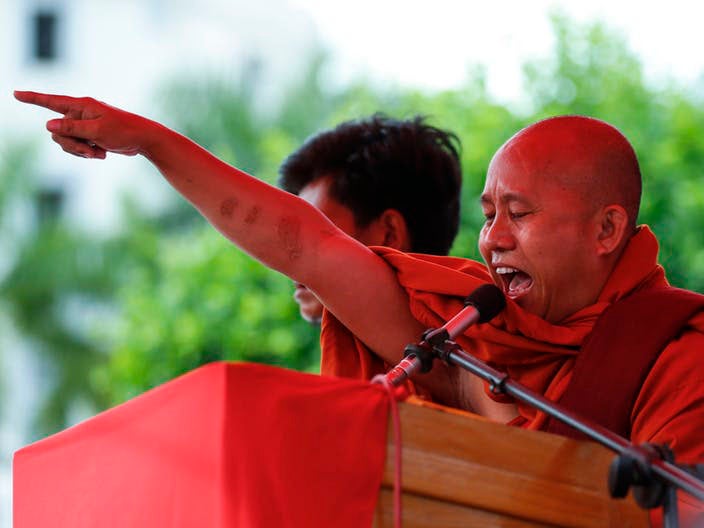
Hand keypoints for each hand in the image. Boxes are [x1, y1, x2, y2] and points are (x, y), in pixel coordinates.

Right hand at [14, 91, 151, 158]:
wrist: (142, 140)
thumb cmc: (123, 132)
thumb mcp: (97, 131)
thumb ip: (72, 129)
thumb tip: (48, 125)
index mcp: (81, 106)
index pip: (51, 101)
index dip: (33, 98)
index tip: (15, 94)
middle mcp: (79, 114)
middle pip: (57, 131)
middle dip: (70, 144)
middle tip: (90, 150)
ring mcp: (84, 126)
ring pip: (65, 142)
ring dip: (79, 151)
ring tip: (98, 153)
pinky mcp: (89, 137)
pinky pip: (76, 148)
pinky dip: (86, 153)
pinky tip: (101, 154)